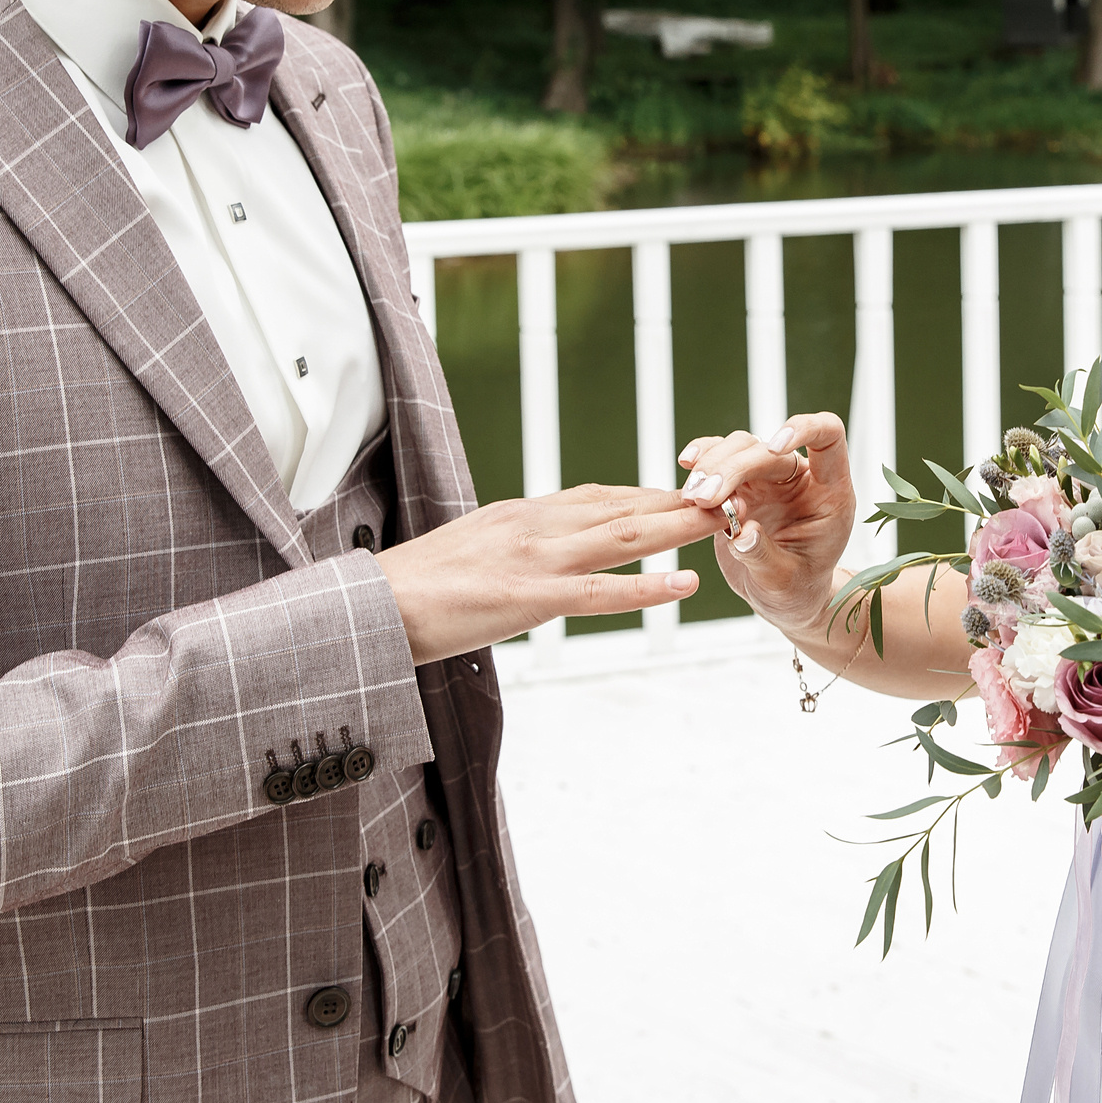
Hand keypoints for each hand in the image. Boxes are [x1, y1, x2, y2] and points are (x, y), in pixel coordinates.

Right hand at [374, 485, 713, 662]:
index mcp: (522, 515)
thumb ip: (514, 546)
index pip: (600, 496)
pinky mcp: (528, 599)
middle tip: (730, 495)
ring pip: (623, 537)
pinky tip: (683, 587)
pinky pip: (599, 592)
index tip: (690, 493)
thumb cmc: (416, 589)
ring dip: (679, 529)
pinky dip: (646, 587)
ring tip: (724, 523)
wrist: (371, 608)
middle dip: (680, 502)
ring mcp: (534, 560)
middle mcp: (535, 526)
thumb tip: (543, 552)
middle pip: (624, 507)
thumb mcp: (474, 550)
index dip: (650, 494)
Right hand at [677, 413, 856, 633]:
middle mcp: (799, 477)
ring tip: (693, 498)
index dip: (803, 428)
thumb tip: (742, 533)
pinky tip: (686, 463)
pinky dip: (702, 457)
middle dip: (733, 467)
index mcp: (828, 492)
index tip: (774, 446)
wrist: (783, 598)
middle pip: (767, 448)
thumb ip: (764, 557)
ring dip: (712, 466)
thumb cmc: (797, 591)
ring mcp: (768, 478)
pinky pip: (720, 457)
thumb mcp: (785, 583)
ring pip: (739, 447)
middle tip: (705, 498)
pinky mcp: (741, 484)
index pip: (827, 436)